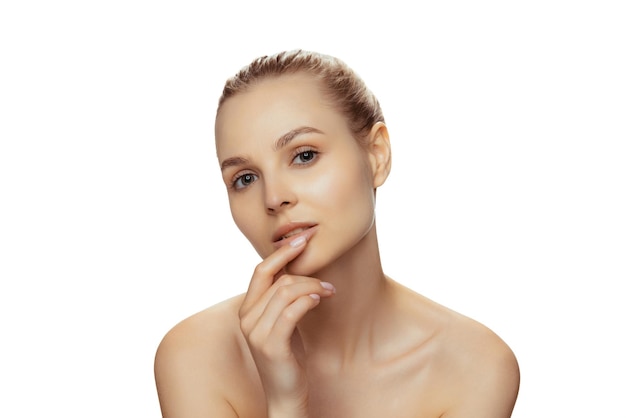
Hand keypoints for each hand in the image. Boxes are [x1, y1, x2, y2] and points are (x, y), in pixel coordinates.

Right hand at [238, 236, 334, 416]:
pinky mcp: (272, 345)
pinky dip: (307, 300)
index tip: (302, 238)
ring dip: (312, 287)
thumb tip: (298, 266)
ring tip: (328, 292)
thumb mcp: (281, 320)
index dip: (281, 252)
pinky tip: (319, 300)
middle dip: (304, 272)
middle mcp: (247, 318)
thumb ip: (281, 297)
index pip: (261, 270)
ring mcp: (257, 333)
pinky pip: (291, 311)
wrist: (286, 393)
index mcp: (247, 309)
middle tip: (326, 281)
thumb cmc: (287, 354)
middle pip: (277, 279)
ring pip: (286, 292)